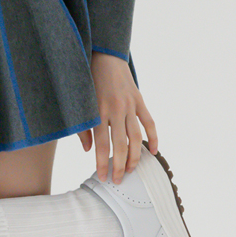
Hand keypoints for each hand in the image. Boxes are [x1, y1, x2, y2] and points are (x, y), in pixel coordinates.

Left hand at [78, 52, 157, 183]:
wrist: (104, 56)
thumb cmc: (88, 81)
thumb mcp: (81, 103)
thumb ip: (84, 127)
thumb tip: (89, 150)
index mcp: (98, 111)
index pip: (102, 145)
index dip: (102, 163)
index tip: (102, 177)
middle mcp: (115, 109)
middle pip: (120, 145)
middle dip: (120, 165)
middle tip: (118, 180)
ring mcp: (130, 105)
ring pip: (136, 137)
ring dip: (135, 156)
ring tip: (133, 170)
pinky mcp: (140, 100)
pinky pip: (149, 122)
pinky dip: (153, 137)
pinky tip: (154, 151)